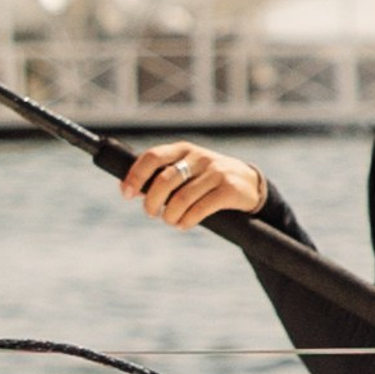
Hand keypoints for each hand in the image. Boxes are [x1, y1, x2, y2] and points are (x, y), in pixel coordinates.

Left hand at [120, 140, 266, 230]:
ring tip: (170, 220)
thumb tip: (124, 187)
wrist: (250, 183)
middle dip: (152, 202)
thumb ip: (160, 175)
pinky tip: (184, 224)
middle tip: (151, 213)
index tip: (126, 194)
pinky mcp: (229, 189)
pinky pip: (200, 209)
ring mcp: (215, 172)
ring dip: (169, 216)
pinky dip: (187, 221)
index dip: (135, 176)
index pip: (152, 157)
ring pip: (181, 198)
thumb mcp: (186, 169)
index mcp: (182, 149)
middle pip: (164, 180)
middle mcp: (199, 157)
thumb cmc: (207, 179)